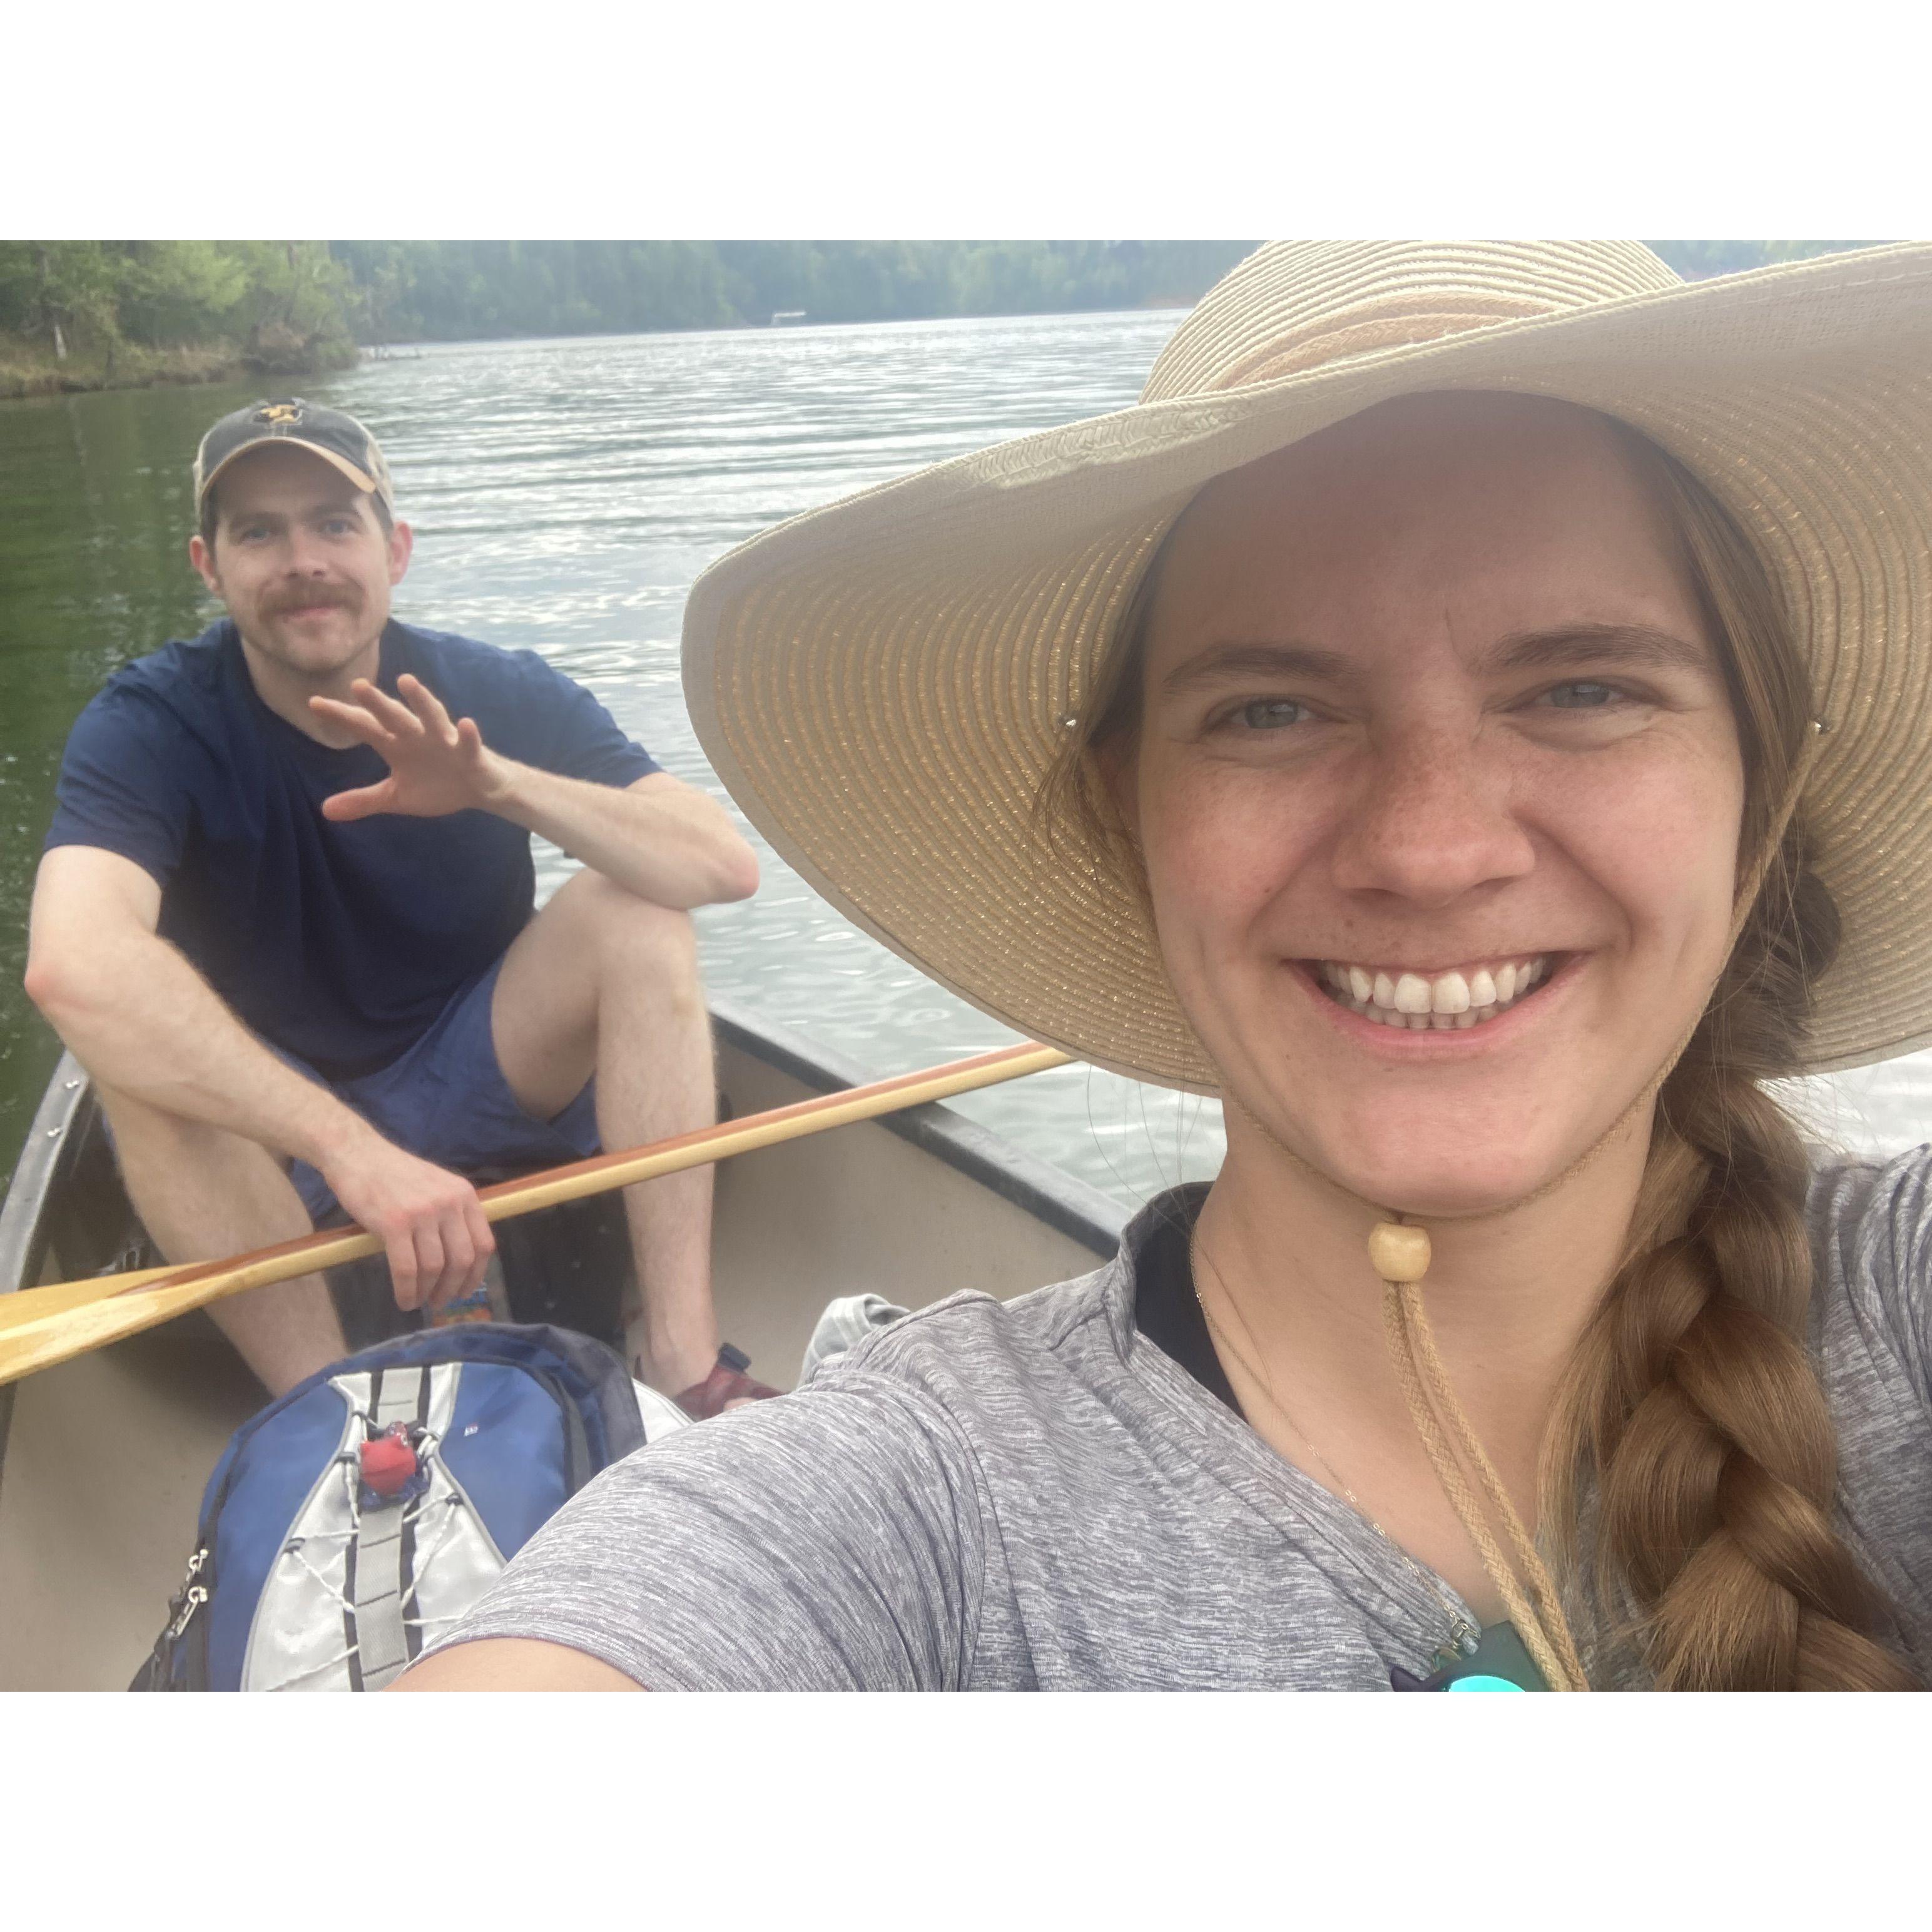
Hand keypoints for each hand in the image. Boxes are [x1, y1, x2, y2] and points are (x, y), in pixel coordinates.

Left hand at [311, 674, 502, 821]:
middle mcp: (418, 736)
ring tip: (407, 681)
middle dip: (377, 702)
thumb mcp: (396, 797)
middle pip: (394, 717)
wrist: (482, 788)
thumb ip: (363, 800)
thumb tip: (324, 810)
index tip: (313, 703)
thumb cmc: (438, 784)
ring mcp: (446, 742)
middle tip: (358, 686)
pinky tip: (466, 723)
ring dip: (421, 700)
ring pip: (431, 717)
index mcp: (397, 745)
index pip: (365, 727)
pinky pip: (469, 743)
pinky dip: (468, 735)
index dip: (342, 716)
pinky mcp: (472, 755)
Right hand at [321, 1131, 495, 1311]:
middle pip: (463, 1260)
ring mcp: (422, 1213)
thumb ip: (452, 1214)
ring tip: (418, 1301)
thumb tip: (460, 1259)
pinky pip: (407, 1269)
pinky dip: (407, 1291)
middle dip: (453, 1288)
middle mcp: (449, 1203)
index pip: (484, 1244)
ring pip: (435, 1268)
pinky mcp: (394, 1223)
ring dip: (428, 1293)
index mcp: (464, 1194)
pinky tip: (403, 1299)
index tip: (465, 1290)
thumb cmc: (394, 1173)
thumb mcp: (437, 1185)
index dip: (476, 1274)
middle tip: (441, 1301)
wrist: (357, 1153)